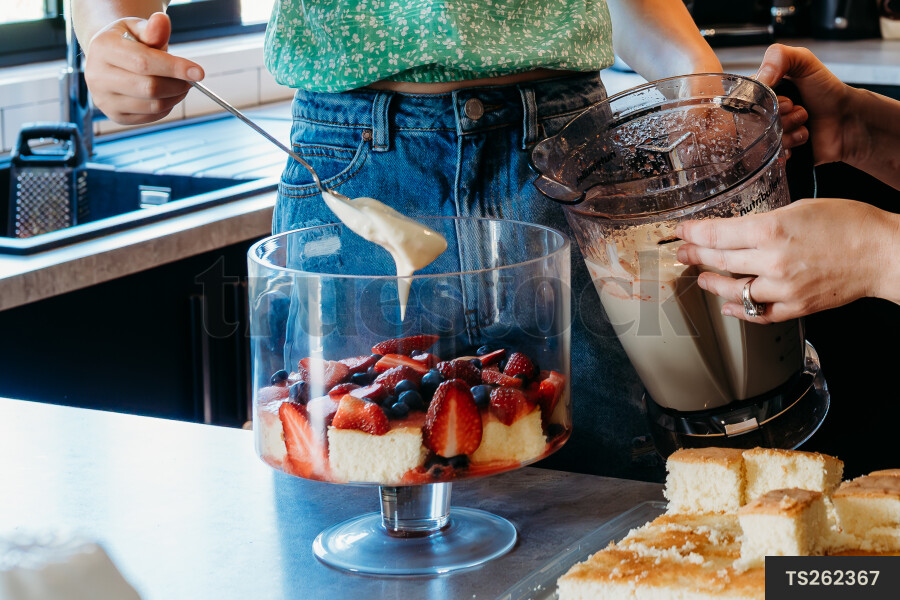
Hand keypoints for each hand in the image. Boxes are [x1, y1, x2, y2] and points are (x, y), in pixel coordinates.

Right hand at [83, 12, 203, 124]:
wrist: (109, 59)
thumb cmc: (128, 41)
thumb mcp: (137, 28)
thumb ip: (152, 29)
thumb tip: (162, 21)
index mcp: (102, 48)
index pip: (143, 62)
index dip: (174, 68)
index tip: (199, 72)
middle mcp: (97, 76)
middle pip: (150, 88)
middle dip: (178, 84)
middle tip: (191, 79)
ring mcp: (104, 100)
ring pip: (153, 105)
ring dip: (176, 97)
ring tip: (181, 85)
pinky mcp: (115, 116)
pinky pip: (151, 116)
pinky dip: (167, 107)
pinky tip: (168, 95)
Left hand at [675, 198, 889, 321]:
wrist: (883, 252)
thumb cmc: (849, 224)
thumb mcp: (800, 208)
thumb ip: (766, 222)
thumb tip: (740, 230)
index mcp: (771, 231)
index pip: (716, 234)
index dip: (692, 233)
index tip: (681, 231)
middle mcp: (772, 262)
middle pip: (719, 260)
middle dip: (695, 255)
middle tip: (682, 252)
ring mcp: (783, 288)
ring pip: (733, 290)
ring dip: (711, 283)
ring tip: (701, 277)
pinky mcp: (796, 307)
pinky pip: (759, 313)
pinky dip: (739, 311)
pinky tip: (727, 306)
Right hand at [755, 44, 851, 165]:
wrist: (848, 119)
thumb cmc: (827, 90)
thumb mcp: (805, 61)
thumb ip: (778, 57)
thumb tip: (760, 79)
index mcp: (763, 91)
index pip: (745, 99)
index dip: (763, 102)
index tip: (786, 100)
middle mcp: (763, 113)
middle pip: (752, 121)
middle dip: (779, 117)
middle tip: (797, 109)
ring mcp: (769, 133)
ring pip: (762, 139)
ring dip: (786, 131)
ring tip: (803, 123)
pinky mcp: (777, 152)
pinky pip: (769, 154)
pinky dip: (787, 148)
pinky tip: (801, 137)